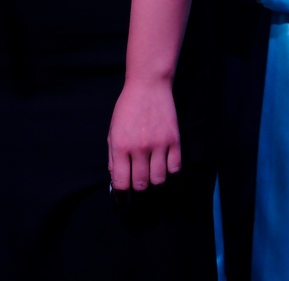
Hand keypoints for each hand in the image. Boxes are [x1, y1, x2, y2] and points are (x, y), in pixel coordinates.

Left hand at [108, 77, 181, 191]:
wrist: (148, 86)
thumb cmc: (127, 109)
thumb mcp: (113, 131)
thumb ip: (113, 157)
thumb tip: (117, 181)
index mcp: (120, 146)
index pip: (121, 183)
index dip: (122, 197)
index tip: (123, 202)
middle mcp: (139, 148)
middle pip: (141, 184)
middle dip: (138, 189)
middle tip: (137, 185)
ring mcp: (158, 145)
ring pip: (159, 180)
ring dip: (154, 181)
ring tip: (150, 173)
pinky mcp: (174, 141)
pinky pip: (175, 168)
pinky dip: (169, 171)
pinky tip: (164, 165)